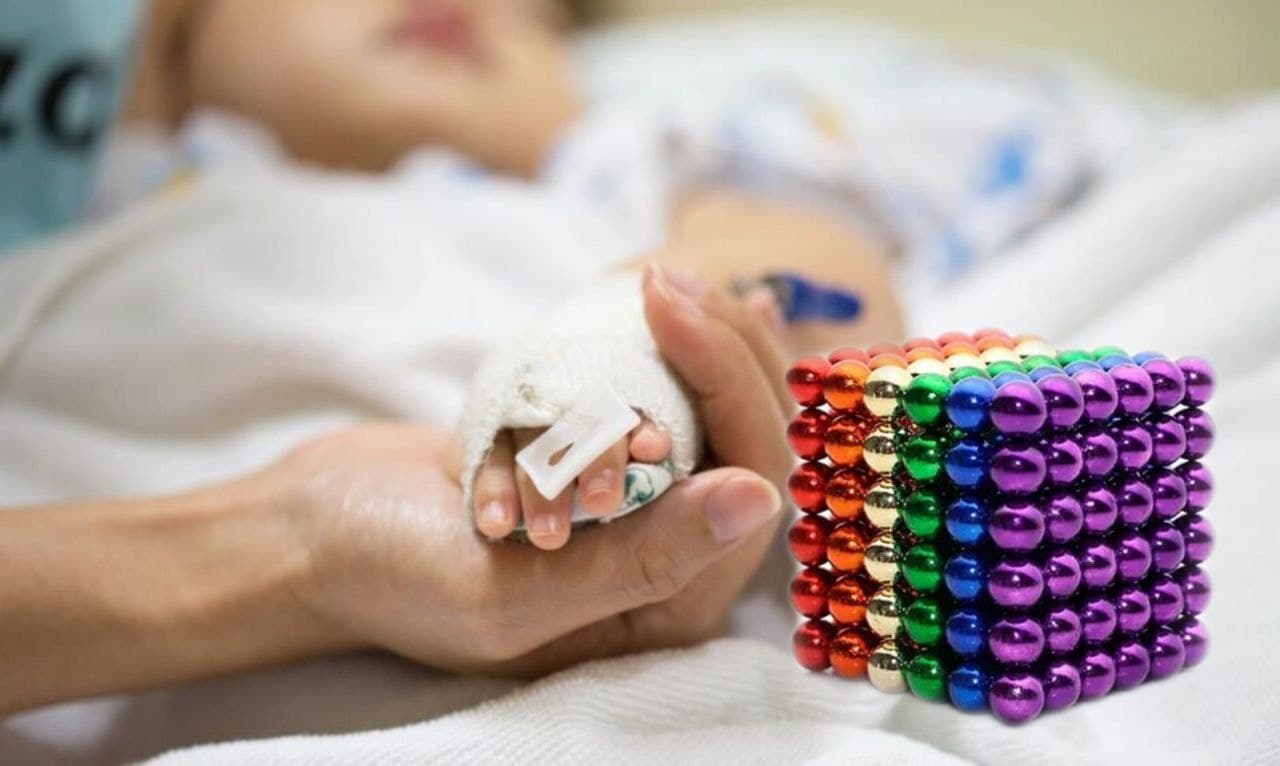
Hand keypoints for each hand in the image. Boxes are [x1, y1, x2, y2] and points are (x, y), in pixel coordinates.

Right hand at [276, 264, 792, 674]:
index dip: (732, 387)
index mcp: (662, 610)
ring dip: (707, 339)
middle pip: (745, 442)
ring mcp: (633, 508)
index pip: (749, 490)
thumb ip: (642, 559)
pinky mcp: (598, 462)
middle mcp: (664, 561)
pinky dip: (674, 347)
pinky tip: (688, 300)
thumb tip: (759, 498)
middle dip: (723, 349)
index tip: (670, 305)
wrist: (309, 532)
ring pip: (712, 415)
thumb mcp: (512, 591)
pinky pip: (662, 400)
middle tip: (664, 280)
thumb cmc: (392, 573)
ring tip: (678, 275)